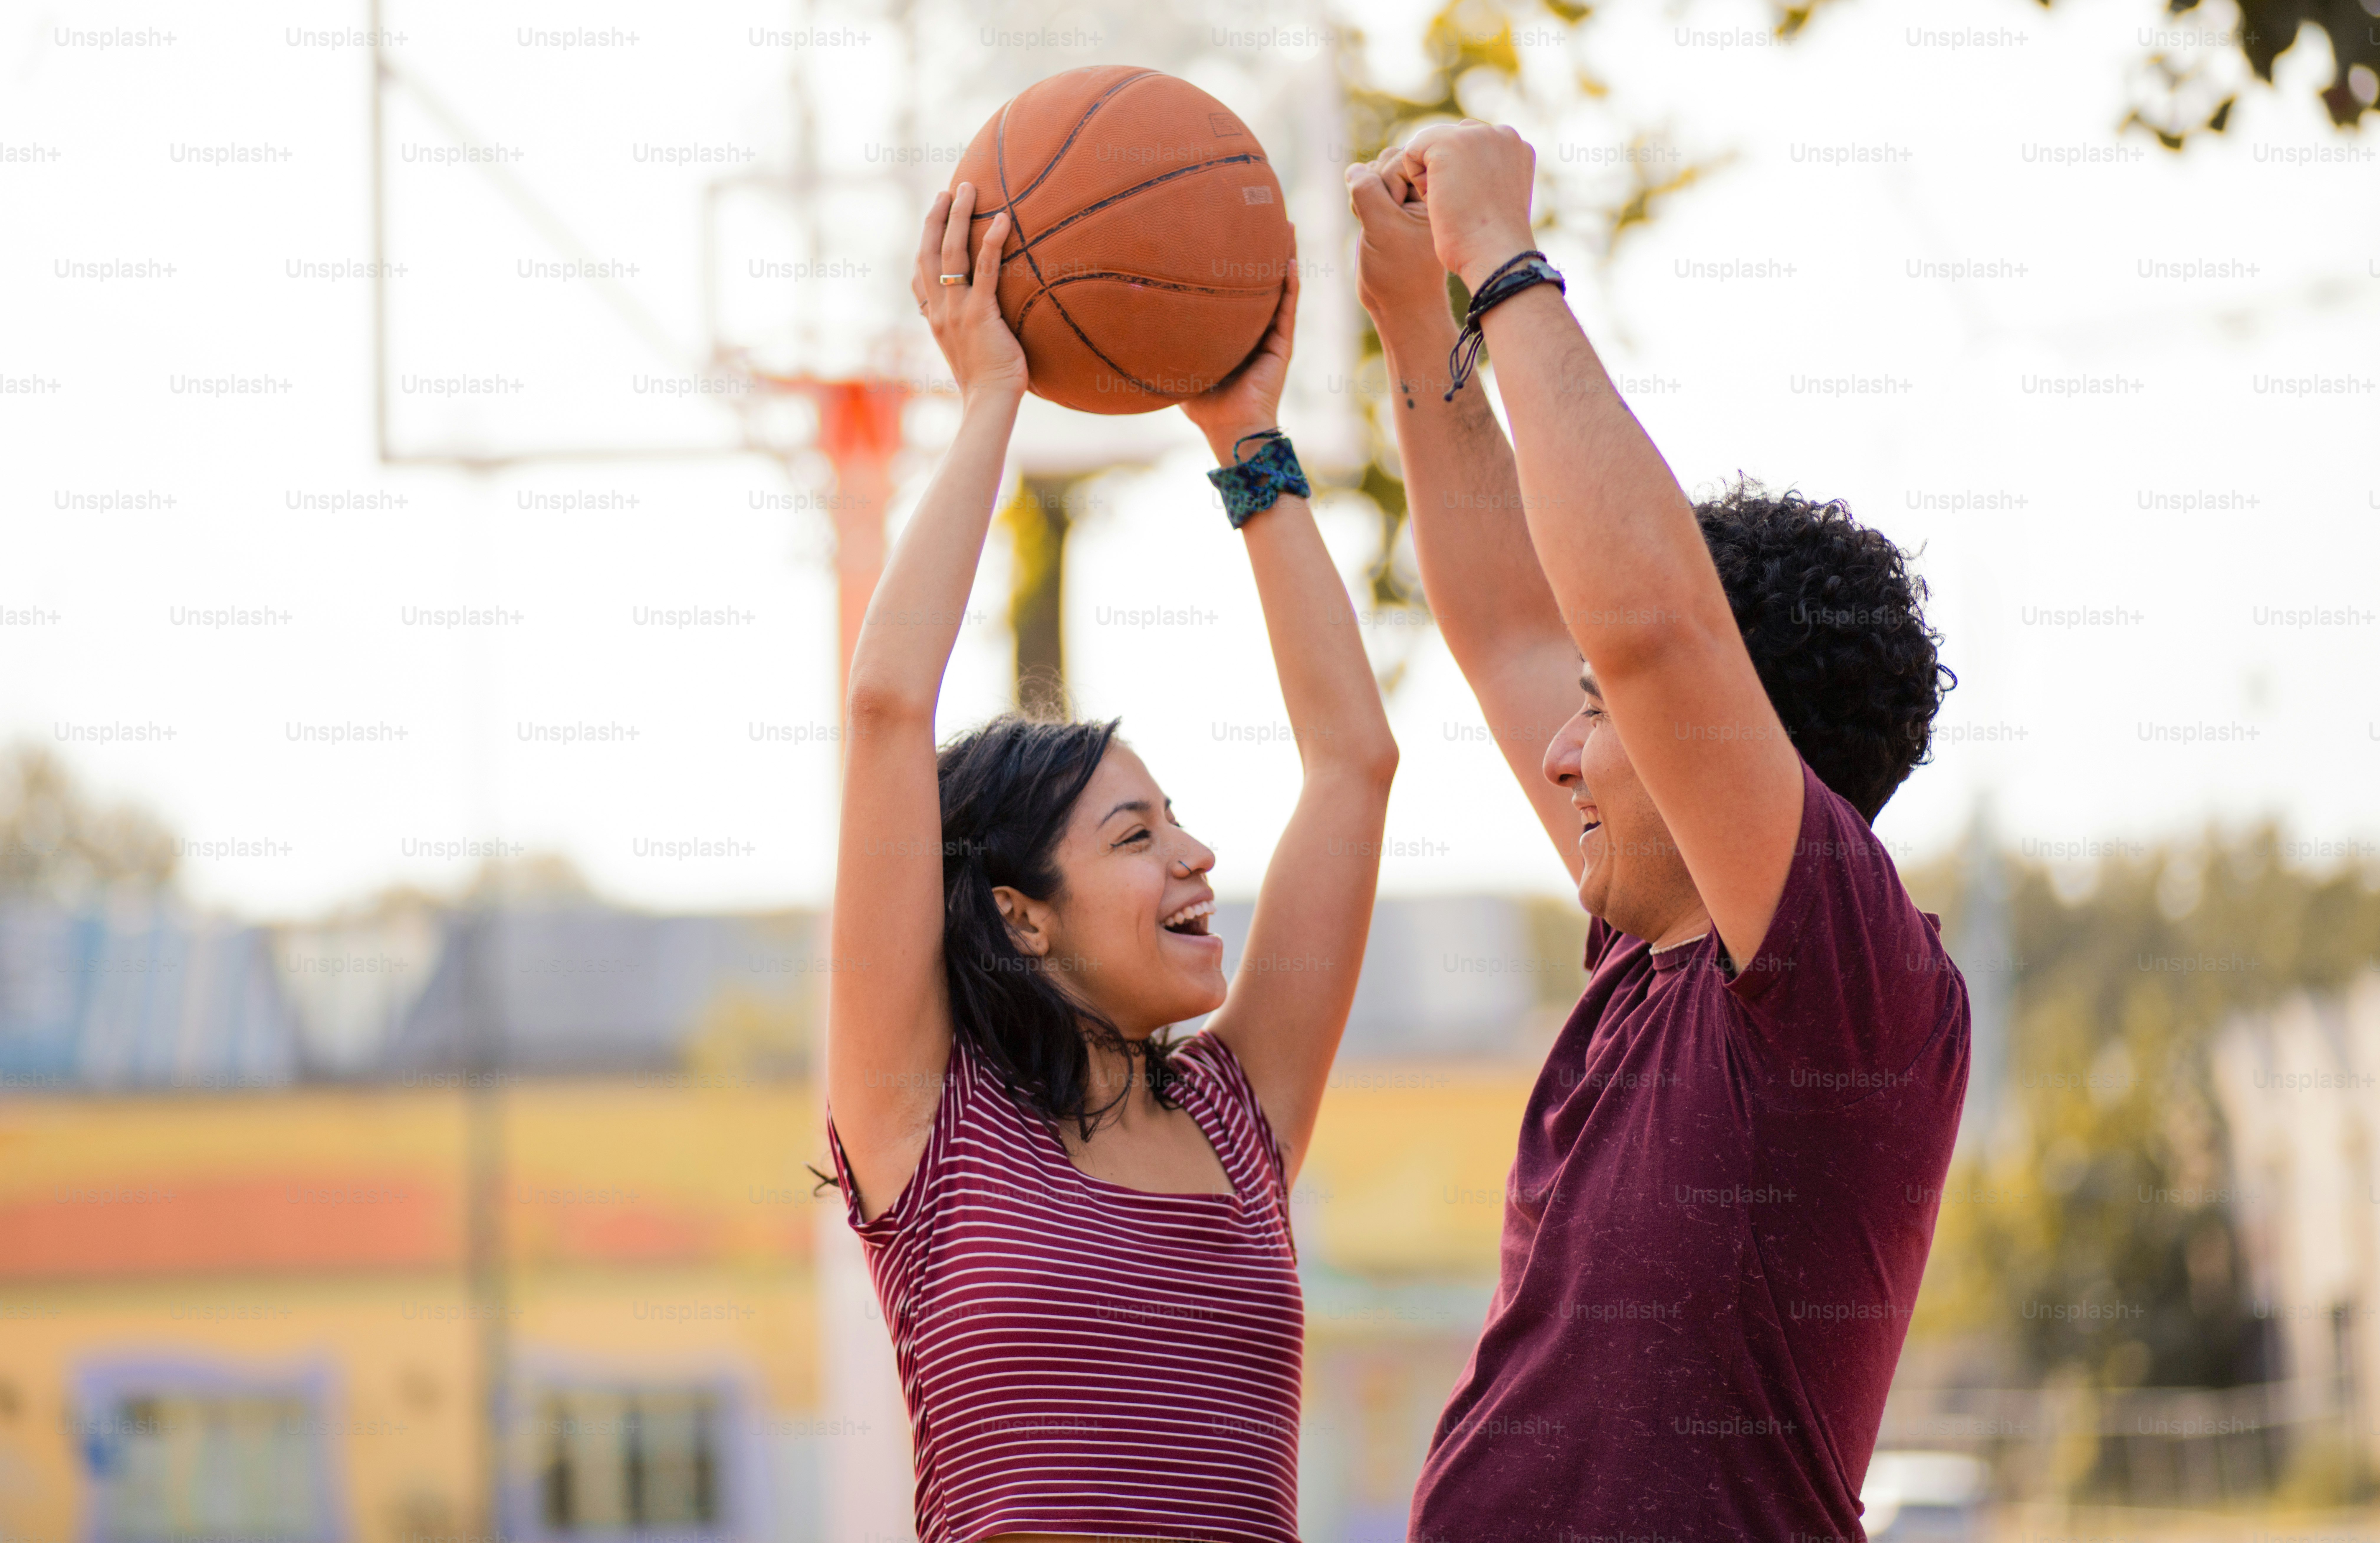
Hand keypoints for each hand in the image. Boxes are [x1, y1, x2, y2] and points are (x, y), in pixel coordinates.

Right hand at [911, 183, 1026, 405]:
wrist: (988, 402)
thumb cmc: (987, 381)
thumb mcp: (968, 349)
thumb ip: (966, 327)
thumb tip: (981, 316)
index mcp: (933, 318)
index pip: (920, 274)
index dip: (924, 243)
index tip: (933, 218)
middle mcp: (939, 309)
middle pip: (929, 253)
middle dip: (936, 218)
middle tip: (948, 191)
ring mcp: (956, 310)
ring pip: (951, 253)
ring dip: (958, 216)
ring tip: (968, 189)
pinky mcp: (979, 314)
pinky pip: (985, 270)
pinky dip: (992, 242)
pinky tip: (1002, 220)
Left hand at [1180, 231, 1297, 459]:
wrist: (1230, 428)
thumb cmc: (1204, 405)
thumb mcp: (1180, 363)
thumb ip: (1167, 342)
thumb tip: (1132, 319)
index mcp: (1233, 332)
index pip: (1236, 290)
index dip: (1233, 261)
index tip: (1227, 231)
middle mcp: (1255, 329)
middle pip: (1260, 280)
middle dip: (1261, 248)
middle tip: (1259, 214)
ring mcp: (1271, 336)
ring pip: (1280, 287)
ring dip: (1283, 256)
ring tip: (1284, 225)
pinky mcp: (1282, 345)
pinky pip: (1287, 308)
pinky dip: (1290, 285)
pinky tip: (1290, 260)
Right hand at [1346, 150, 1447, 338]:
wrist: (1399, 304)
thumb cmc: (1398, 271)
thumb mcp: (1381, 227)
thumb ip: (1367, 191)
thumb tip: (1354, 168)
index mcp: (1436, 192)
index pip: (1405, 158)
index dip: (1390, 181)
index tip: (1395, 214)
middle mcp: (1424, 191)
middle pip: (1389, 160)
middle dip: (1375, 185)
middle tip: (1380, 219)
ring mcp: (1406, 199)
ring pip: (1376, 171)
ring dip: (1364, 192)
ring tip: (1371, 222)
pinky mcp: (1390, 208)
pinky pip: (1368, 187)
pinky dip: (1360, 200)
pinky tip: (1366, 222)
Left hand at [1401, 120, 1536, 292]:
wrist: (1495, 255)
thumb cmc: (1493, 242)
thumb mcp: (1497, 197)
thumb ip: (1486, 173)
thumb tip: (1460, 169)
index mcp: (1516, 146)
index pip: (1471, 147)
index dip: (1461, 177)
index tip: (1473, 205)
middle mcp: (1502, 134)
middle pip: (1451, 140)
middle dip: (1446, 171)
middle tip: (1461, 206)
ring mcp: (1477, 135)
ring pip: (1431, 145)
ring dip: (1432, 175)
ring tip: (1450, 203)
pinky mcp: (1449, 143)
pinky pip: (1413, 152)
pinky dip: (1415, 180)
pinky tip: (1435, 201)